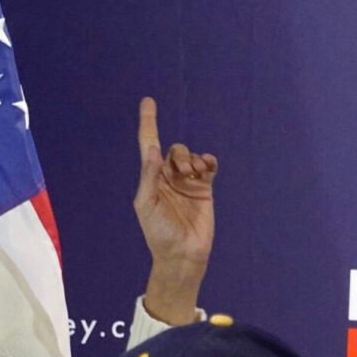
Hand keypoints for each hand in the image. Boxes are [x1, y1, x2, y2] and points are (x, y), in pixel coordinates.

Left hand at [134, 97, 216, 324]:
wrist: (182, 254)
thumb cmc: (159, 233)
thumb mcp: (147, 204)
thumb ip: (150, 176)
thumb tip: (153, 150)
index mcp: (151, 179)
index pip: (149, 145)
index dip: (148, 123)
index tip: (148, 101)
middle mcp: (169, 177)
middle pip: (174, 149)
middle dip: (180, 155)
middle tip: (184, 172)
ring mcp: (188, 183)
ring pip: (191, 156)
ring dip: (194, 159)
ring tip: (195, 174)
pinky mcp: (205, 190)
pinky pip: (209, 166)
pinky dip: (209, 161)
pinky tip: (208, 166)